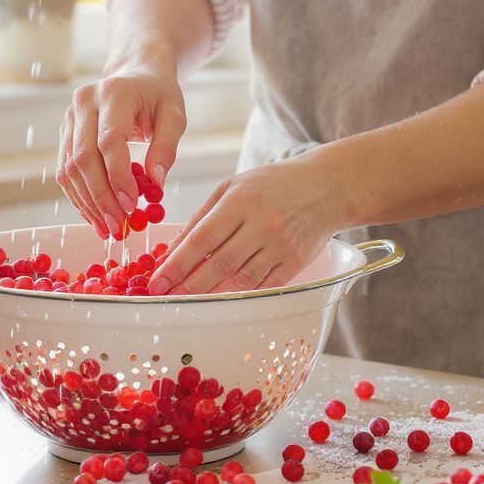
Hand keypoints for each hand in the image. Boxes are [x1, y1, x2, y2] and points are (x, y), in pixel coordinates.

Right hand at [57, 60, 186, 237]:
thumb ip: (166, 147)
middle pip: (84, 158)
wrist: (135, 74)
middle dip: (101, 197)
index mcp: (114, 93)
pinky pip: (65, 170)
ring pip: (69, 168)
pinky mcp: (65, 133)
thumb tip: (155, 185)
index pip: (109, 141)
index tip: (131, 205)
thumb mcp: (174, 115)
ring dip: (87, 202)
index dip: (117, 177)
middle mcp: (84, 103)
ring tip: (107, 227)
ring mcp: (69, 117)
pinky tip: (95, 215)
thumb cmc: (158, 95)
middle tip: (118, 226)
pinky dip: (79, 196)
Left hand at [147, 152, 349, 294]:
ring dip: (212, 293)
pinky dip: (240, 294)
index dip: (177, 263)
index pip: (202, 238)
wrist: (326, 187)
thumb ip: (202, 216)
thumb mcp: (232, 187)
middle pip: (219, 263)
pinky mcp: (295, 262)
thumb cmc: (273, 185)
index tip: (158, 280)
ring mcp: (281, 246)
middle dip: (188, 284)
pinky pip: (263, 286)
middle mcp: (262, 224)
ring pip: (241, 279)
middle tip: (166, 296)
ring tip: (188, 299)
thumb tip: (173, 248)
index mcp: (241, 202)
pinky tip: (222, 298)